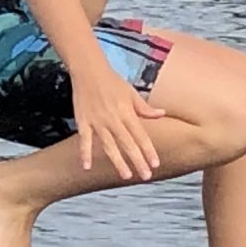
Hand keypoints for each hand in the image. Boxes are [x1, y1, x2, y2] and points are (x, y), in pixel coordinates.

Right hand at [70, 63, 167, 180]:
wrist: (88, 70)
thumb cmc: (112, 81)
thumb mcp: (131, 92)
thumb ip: (145, 108)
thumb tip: (162, 114)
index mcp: (127, 112)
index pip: (141, 135)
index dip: (148, 150)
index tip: (155, 164)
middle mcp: (113, 119)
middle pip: (128, 144)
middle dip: (138, 161)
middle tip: (146, 176)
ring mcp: (97, 122)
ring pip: (109, 145)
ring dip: (117, 161)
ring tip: (126, 176)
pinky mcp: (83, 121)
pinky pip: (84, 140)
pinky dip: (84, 153)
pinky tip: (86, 167)